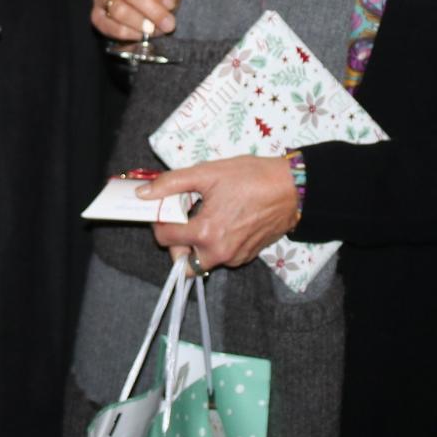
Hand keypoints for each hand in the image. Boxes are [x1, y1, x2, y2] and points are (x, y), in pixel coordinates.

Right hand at [93, 0, 182, 41]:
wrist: (142, 9)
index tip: (170, 3)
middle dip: (152, 9)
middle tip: (168, 24)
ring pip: (118, 9)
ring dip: (140, 23)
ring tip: (155, 30)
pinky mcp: (96, 14)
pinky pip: (108, 25)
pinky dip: (127, 33)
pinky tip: (141, 35)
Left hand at [143, 156, 299, 270]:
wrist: (292, 189)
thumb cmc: (252, 178)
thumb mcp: (208, 173)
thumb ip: (172, 183)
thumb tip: (144, 193)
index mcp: (205, 233)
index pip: (164, 237)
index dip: (160, 220)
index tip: (167, 208)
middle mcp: (218, 252)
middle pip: (180, 261)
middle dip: (176, 242)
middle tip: (184, 218)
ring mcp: (234, 258)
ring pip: (201, 262)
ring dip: (196, 245)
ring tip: (205, 218)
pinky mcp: (246, 257)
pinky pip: (221, 258)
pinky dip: (215, 245)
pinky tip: (224, 221)